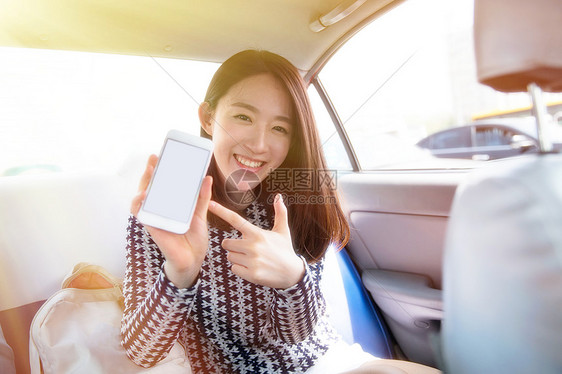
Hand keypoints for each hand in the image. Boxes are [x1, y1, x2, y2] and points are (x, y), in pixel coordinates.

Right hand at [131, 155, 212, 287]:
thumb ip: (201, 197)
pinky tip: (144, 194)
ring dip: (144, 183)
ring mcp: (155, 217)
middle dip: (151, 172)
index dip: (161, 170)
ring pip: (143, 197)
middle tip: (154, 157)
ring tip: (149, 170)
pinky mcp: (152, 227)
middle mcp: (161, 210)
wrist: (192, 260)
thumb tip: (206, 178)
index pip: (163, 185)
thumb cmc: (194, 239)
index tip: (162, 156)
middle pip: (151, 187)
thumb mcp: (199, 215)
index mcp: (172, 206)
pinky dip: (139, 204)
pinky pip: (141, 214)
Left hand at [208, 194, 304, 288]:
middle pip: (226, 243)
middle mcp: (252, 246)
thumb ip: (280, 213)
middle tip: (247, 248)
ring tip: (252, 259)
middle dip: (233, 246)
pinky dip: (241, 269)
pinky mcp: (251, 274)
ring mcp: (251, 261)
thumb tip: (279, 197)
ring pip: (230, 256)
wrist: (293, 273)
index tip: (210, 203)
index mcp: (257, 233)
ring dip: (237, 258)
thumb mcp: (283, 230)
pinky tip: (253, 268)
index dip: (221, 211)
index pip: (235, 219)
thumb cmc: (285, 250)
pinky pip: (234, 269)